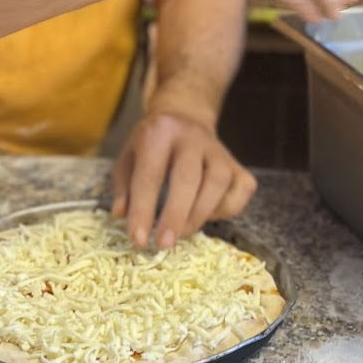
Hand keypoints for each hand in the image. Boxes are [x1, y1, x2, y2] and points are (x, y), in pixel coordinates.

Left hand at [113, 105, 256, 250]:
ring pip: (218, 184)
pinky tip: (207, 216)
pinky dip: (227, 209)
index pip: (150, 174)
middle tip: (164, 244)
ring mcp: (219, 150)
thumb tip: (121, 215)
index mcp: (159, 132)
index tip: (138, 239)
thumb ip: (123, 187)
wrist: (185, 118)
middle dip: (175, 215)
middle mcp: (192, 137)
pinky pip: (241, 190)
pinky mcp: (238, 164)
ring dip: (199, 215)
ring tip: (181, 233)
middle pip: (188, 178)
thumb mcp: (129, 158)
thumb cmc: (152, 146)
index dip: (143, 209)